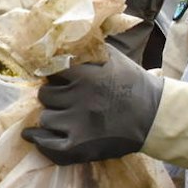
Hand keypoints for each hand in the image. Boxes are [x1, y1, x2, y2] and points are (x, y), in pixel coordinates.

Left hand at [21, 48, 164, 164]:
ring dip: (51, 115)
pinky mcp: (81, 147)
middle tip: (63, 97)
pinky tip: (32, 134)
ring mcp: (79, 126)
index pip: (50, 72)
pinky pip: (49, 146)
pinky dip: (39, 140)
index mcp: (86, 77)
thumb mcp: (112, 57)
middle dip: (52, 95)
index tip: (55, 78)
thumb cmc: (132, 83)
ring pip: (45, 118)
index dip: (52, 75)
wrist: (155, 116)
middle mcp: (80, 100)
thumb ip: (85, 48)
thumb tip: (59, 40)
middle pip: (45, 95)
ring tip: (60, 114)